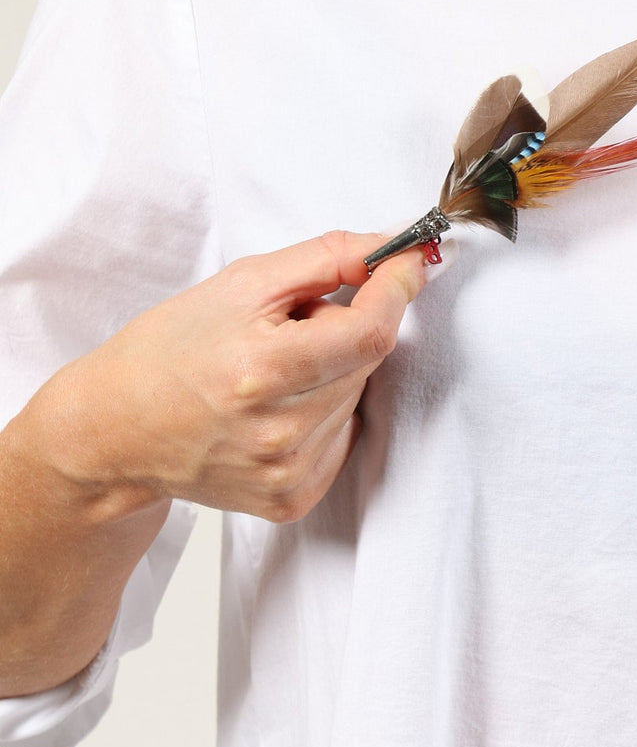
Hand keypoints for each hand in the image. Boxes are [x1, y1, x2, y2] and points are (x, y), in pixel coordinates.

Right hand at [25, 230, 431, 523]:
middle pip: (365, 363)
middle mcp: (280, 432)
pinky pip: (341, 440)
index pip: (371, 331)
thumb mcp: (240, 284)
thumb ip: (325, 259)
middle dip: (342, 331)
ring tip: (270, 373)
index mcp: (264, 371)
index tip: (409, 262)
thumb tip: (392, 247)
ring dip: (331, 375)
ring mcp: (287, 473)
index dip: (397, 290)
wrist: (116, 429)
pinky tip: (274, 411)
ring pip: (355, 400)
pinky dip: (322, 416)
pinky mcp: (291, 499)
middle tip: (289, 327)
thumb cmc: (169, 349)